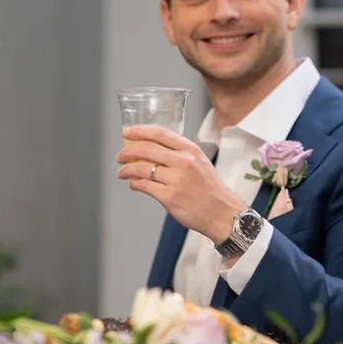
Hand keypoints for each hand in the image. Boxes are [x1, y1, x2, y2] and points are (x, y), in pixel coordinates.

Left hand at [117, 125, 246, 244]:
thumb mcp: (200, 162)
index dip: (140, 131)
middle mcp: (183, 162)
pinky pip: (144, 186)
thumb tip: (153, 150)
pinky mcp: (169, 197)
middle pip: (147, 149)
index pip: (160, 133)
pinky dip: (135, 184)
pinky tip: (134, 184)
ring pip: (142, 168)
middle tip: (121, 156)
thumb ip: (180, 154)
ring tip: (122, 172)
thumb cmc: (210, 190)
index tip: (127, 132)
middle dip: (128, 152)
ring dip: (127, 169)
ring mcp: (176, 179)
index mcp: (190, 150)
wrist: (221, 213)